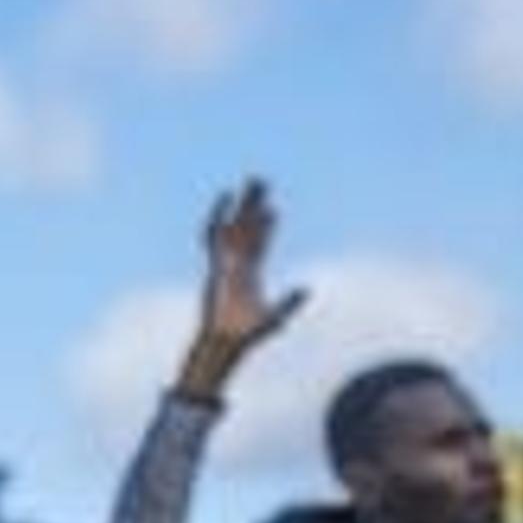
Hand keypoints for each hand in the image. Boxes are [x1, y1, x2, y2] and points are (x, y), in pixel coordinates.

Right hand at [181, 180, 306, 394]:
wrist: (227, 339)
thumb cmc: (248, 334)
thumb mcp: (276, 317)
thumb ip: (290, 302)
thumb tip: (306, 289)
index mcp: (250, 275)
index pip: (259, 245)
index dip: (267, 229)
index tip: (274, 211)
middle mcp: (237, 264)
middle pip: (247, 229)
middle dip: (254, 207)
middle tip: (261, 183)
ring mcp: (227, 262)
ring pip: (237, 226)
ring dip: (244, 204)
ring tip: (253, 183)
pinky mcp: (217, 263)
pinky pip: (216, 235)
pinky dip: (219, 216)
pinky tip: (227, 198)